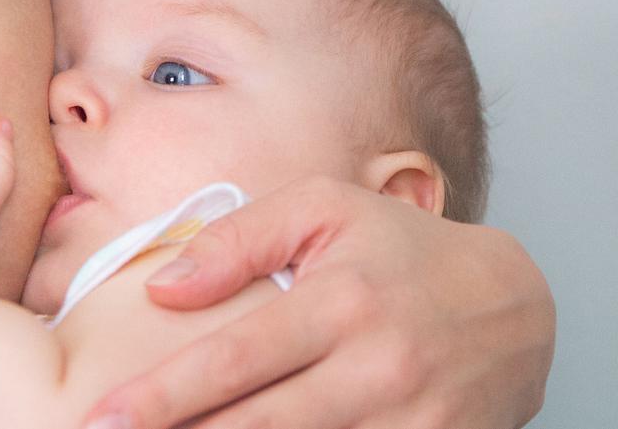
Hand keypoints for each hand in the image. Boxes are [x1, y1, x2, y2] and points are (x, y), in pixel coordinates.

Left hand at [82, 177, 555, 428]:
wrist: (513, 308)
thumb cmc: (402, 251)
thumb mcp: (326, 210)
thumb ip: (240, 237)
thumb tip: (162, 286)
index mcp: (343, 299)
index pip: (239, 355)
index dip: (166, 393)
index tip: (104, 416)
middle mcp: (377, 366)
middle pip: (263, 427)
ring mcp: (408, 422)